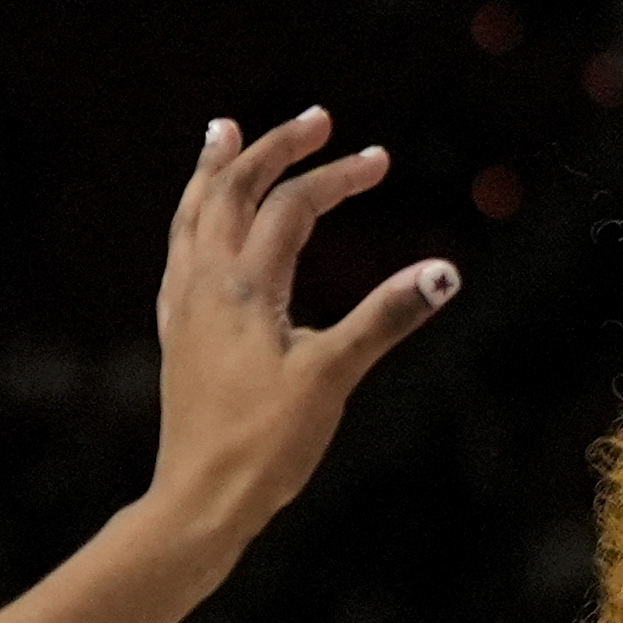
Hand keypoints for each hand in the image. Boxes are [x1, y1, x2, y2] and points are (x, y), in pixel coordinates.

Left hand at [134, 109, 456, 551]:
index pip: (291, 208)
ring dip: (214, 170)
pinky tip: (197, 228)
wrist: (198, 502)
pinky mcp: (177, 335)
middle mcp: (204, 284)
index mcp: (243, 287)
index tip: (381, 159)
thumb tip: (445, 271)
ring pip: (192, 216)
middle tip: (316, 120)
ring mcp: (184, 308)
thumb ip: (385, 317)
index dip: (338, 178)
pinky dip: (193, 219)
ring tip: (222, 134)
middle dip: (273, 148)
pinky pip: (178, 253)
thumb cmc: (266, 445)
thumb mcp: (333, 377)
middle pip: (232, 192)